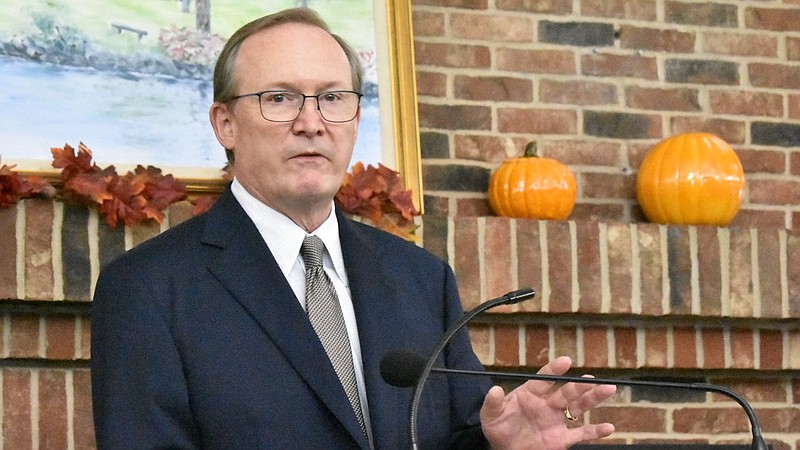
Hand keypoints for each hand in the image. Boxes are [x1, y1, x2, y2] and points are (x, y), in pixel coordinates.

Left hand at [479, 356, 615, 449]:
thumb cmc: (498, 428)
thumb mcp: (490, 415)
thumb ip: (493, 403)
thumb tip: (495, 390)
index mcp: (531, 393)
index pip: (544, 378)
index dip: (554, 369)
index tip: (565, 361)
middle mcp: (547, 404)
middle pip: (567, 392)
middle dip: (580, 385)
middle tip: (593, 379)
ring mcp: (556, 420)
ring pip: (578, 407)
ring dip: (593, 399)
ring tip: (608, 390)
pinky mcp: (562, 438)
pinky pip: (581, 434)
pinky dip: (595, 431)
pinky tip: (609, 427)